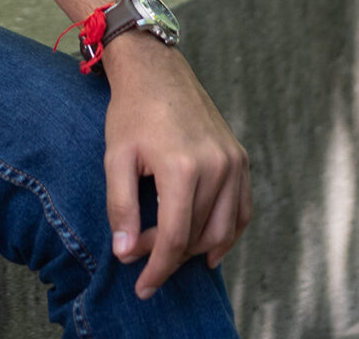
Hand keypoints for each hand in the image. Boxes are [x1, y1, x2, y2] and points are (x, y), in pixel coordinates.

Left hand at [99, 35, 252, 300]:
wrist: (156, 70)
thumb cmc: (131, 113)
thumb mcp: (115, 159)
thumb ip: (121, 208)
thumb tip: (126, 254)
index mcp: (183, 168)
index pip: (174, 238)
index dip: (157, 269)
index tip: (142, 287)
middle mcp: (217, 167)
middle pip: (197, 236)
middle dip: (167, 255)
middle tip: (139, 253)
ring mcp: (234, 162)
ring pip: (223, 229)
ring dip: (196, 249)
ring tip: (169, 254)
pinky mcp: (241, 158)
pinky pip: (242, 210)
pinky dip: (228, 234)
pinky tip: (209, 249)